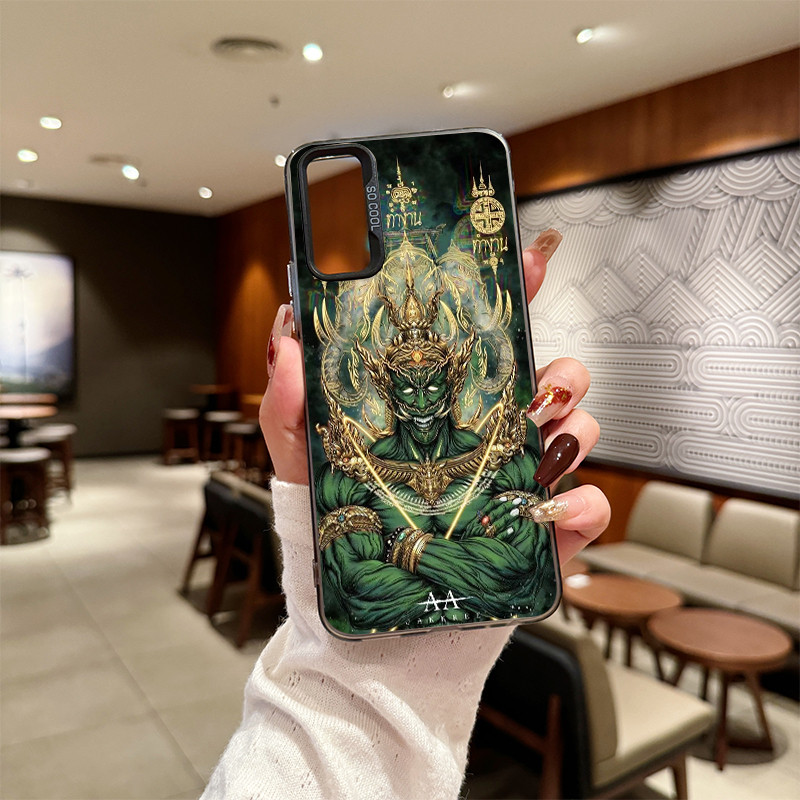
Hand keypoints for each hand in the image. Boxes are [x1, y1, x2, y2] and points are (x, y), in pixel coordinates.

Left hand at [260, 229, 610, 561]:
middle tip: (539, 383)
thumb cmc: (341, 525)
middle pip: (551, 378)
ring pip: (579, 429)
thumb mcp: (304, 458)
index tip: (529, 260)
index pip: (489, 341)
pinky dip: (584, 503)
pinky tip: (553, 507)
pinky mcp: (540, 530)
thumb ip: (290, 403)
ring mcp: (521, 479)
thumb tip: (288, 341)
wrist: (369, 603)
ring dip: (576, 426)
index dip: (516, 294)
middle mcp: (492, 434)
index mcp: (447, 406)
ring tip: (542, 441)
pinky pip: (586, 507)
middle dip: (561, 369)